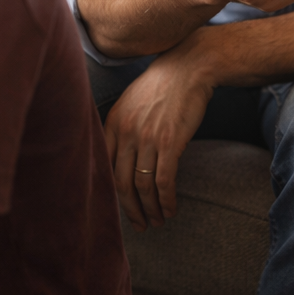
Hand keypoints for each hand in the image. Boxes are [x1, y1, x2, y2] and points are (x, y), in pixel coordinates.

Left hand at [103, 37, 214, 229]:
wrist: (188, 68)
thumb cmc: (161, 87)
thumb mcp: (130, 104)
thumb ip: (122, 130)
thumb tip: (121, 162)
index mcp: (112, 124)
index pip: (106, 169)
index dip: (113, 195)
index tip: (122, 209)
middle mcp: (125, 133)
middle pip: (122, 184)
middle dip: (131, 210)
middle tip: (140, 226)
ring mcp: (147, 138)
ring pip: (143, 187)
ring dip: (151, 209)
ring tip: (158, 221)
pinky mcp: (170, 143)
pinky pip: (164, 182)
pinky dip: (167, 201)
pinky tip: (171, 209)